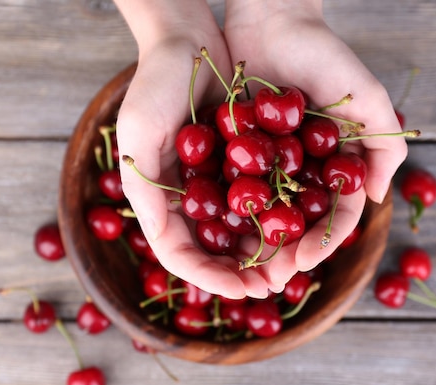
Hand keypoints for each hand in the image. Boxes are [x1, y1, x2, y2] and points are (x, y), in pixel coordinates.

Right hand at [114, 1, 271, 298]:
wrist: (189, 43)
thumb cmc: (154, 84)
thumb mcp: (138, 133)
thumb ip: (143, 188)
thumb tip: (161, 242)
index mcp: (157, 198)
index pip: (179, 252)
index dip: (208, 276)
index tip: (240, 290)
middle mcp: (186, 197)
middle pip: (211, 250)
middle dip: (239, 272)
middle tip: (270, 286)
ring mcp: (213, 182)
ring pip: (238, 231)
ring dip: (261, 252)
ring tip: (289, 267)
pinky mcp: (239, 163)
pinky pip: (258, 198)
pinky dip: (274, 216)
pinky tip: (297, 228)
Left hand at [223, 0, 407, 288]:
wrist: (271, 18)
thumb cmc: (324, 54)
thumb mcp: (367, 98)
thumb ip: (384, 147)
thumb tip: (377, 199)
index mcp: (336, 165)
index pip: (335, 215)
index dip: (322, 242)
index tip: (303, 263)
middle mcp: (304, 169)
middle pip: (297, 223)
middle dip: (285, 252)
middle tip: (269, 277)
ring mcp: (269, 162)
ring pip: (263, 213)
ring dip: (254, 243)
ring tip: (241, 267)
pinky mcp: (237, 150)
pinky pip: (231, 186)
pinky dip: (226, 212)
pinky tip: (214, 234)